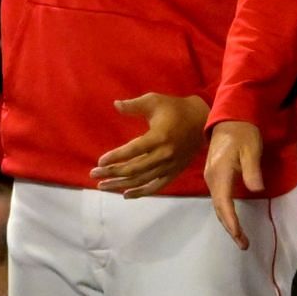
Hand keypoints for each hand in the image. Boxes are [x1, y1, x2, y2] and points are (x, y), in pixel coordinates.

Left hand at [91, 92, 208, 197]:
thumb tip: (115, 104)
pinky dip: (141, 192)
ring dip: (121, 185)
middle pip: (134, 169)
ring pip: (142, 180)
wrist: (203, 120)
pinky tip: (125, 195)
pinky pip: (156, 186)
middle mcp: (164, 155)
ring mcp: (170, 166)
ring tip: (103, 186)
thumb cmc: (175, 108)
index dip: (115, 158)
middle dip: (112, 173)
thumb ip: (134, 105)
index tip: (100, 162)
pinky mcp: (174, 172)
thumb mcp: (154, 101)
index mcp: (159, 137)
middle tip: (94, 174)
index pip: (132, 151)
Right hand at [204, 120, 264, 249]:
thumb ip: (252, 170)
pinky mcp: (214, 175)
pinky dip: (225, 212)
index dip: (231, 222)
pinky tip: (233, 218)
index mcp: (220, 173)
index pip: (224, 203)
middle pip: (219, 208)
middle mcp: (212, 178)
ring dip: (227, 221)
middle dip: (230, 227)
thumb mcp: (252, 150)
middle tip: (243, 244)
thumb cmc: (243, 134)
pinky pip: (219, 198)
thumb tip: (256, 190)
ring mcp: (211, 177)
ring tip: (239, 236)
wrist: (230, 120)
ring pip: (218, 205)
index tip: (240, 238)